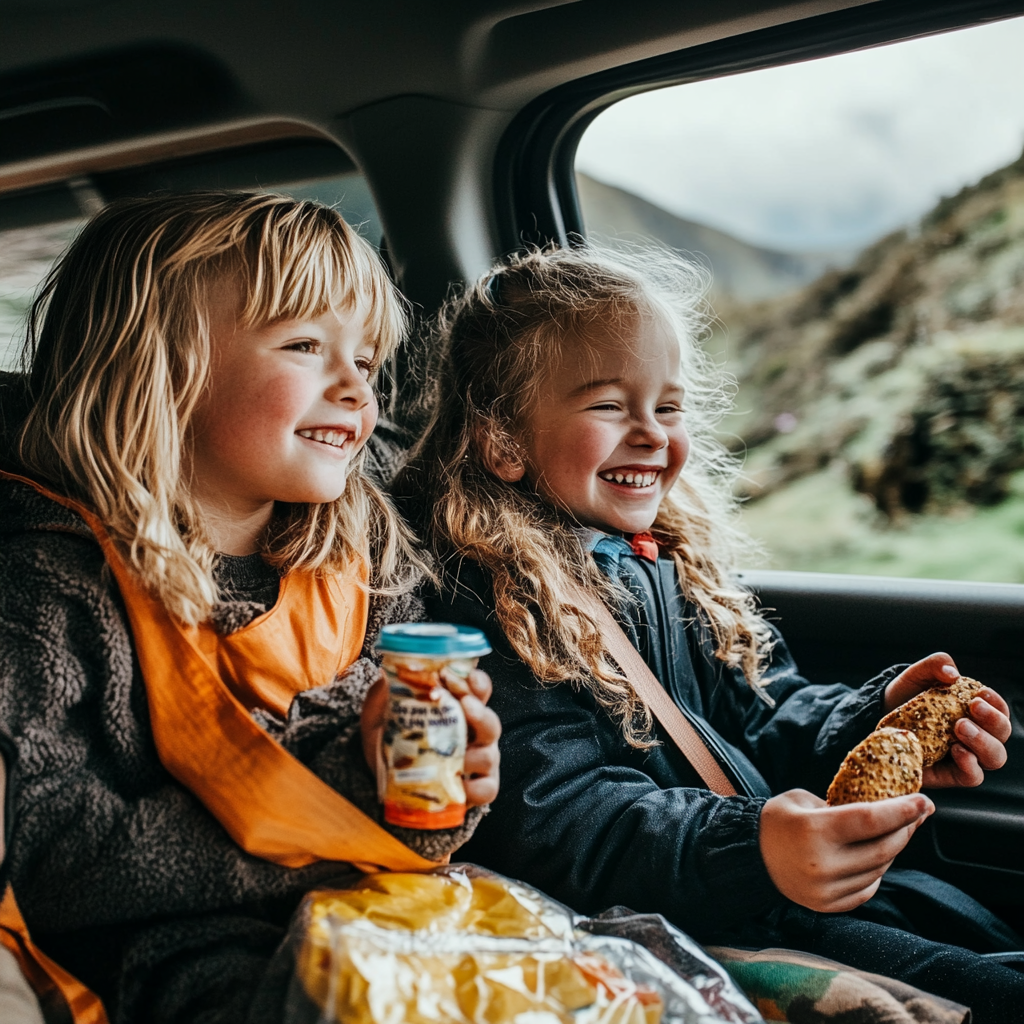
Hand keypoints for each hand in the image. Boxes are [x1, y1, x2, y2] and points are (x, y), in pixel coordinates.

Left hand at [361, 668, 500, 807]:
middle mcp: (474, 732)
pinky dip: (475, 788)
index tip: (467, 677)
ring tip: (454, 754)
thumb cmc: (390, 740)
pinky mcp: (478, 788)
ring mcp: (479, 760)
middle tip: (464, 704)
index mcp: (458, 709)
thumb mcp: (381, 713)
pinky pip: (487, 789)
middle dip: (479, 712)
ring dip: (473, 753)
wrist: (383, 780)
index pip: (478, 690)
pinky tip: (459, 783)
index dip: (477, 682)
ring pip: (489, 754)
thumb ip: (385, 694)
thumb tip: (386, 674)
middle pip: (489, 720)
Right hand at [760, 789, 932, 912]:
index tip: (923, 801)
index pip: (871, 820)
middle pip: (882, 848)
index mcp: (815, 830)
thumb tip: (880, 809)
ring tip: (897, 832)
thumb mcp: (803, 799)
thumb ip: (841, 806)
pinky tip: (875, 855)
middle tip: (919, 813)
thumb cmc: (777, 821)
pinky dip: (877, 871)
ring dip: (893, 849)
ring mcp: (827, 889)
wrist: (751, 856)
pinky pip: (867, 888)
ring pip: (879, 870)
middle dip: (906, 829)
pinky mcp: (829, 905)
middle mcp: (823, 864)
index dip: (902, 810)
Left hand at [884, 652, 1010, 787]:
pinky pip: (972, 777)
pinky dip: (970, 766)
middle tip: (972, 708)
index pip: (1000, 711)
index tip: (980, 695)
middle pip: (1002, 734)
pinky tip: (957, 751)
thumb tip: (952, 674)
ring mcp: (965, 756)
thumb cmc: (904, 696)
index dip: (997, 704)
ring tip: (960, 727)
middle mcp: (976, 735)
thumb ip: (935, 665)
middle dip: (994, 721)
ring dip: (984, 742)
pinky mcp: (949, 774)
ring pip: (994, 757)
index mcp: (974, 711)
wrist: (876, 718)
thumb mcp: (916, 675)